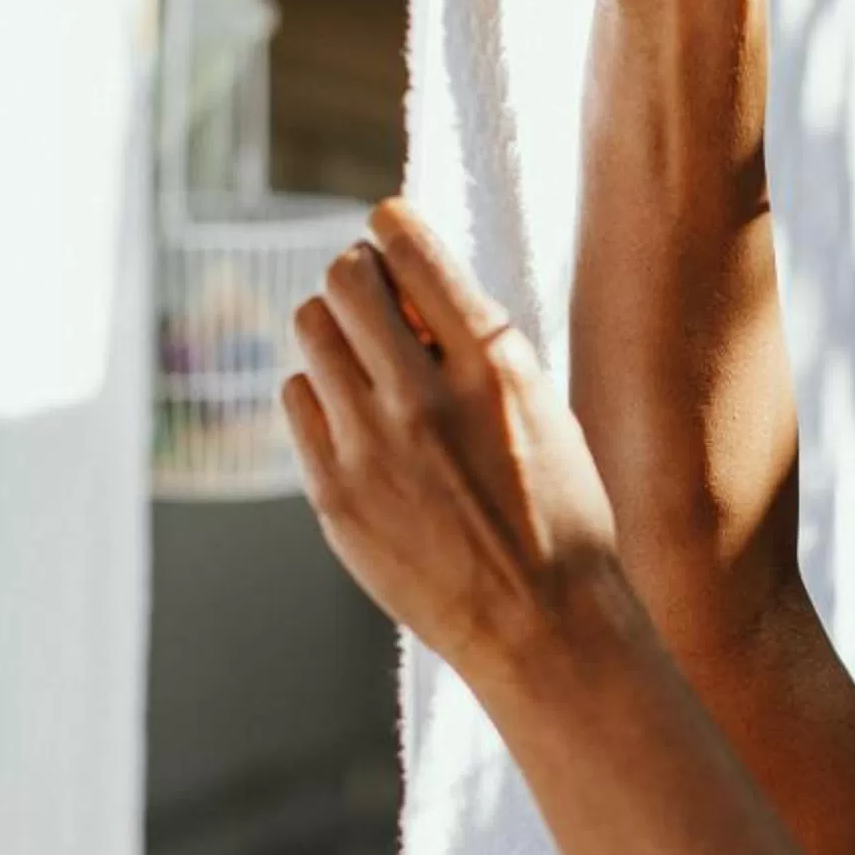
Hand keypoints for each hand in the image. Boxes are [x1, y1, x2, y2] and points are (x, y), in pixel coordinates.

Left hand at [284, 197, 624, 681]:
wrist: (543, 626)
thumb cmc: (557, 514)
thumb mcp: (542, 406)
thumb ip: (475, 341)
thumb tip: (407, 277)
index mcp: (492, 364)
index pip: (405, 244)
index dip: (391, 227)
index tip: (392, 236)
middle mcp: (424, 398)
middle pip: (342, 277)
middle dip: (360, 278)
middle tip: (380, 304)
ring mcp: (371, 447)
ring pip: (311, 329)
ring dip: (338, 331)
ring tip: (372, 368)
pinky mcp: (334, 492)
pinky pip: (297, 397)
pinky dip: (322, 395)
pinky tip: (361, 425)